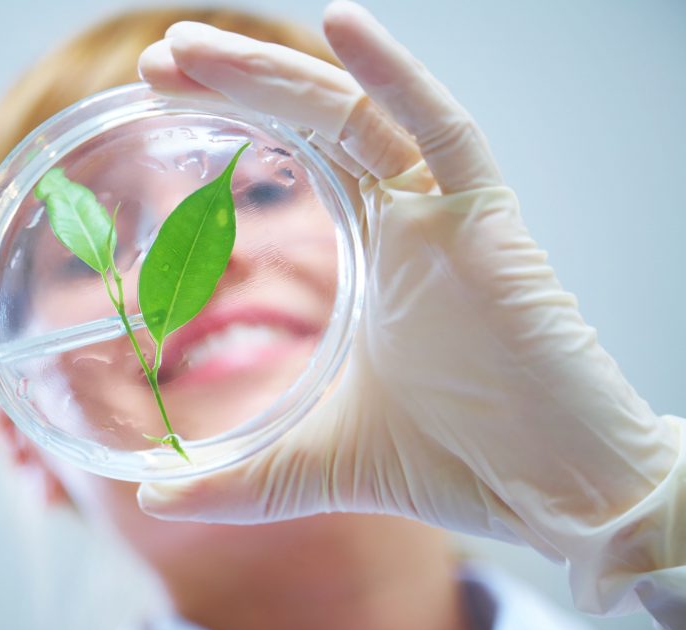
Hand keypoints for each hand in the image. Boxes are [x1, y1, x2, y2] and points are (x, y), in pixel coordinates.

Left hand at [137, 1, 685, 629]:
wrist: (556, 494)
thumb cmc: (454, 463)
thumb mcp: (316, 464)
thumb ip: (238, 481)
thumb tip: (154, 500)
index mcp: (375, 258)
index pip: (295, 164)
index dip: (232, 126)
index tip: (160, 105)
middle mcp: (407, 221)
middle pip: (313, 126)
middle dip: (234, 84)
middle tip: (158, 60)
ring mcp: (446, 215)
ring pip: (357, 117)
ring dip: (276, 75)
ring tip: (193, 45)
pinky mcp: (490, 222)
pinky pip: (442, 132)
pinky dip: (396, 78)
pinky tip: (343, 26)